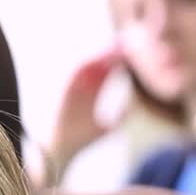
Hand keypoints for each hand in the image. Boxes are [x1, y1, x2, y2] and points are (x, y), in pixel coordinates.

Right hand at [48, 48, 124, 168]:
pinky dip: (86, 68)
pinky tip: (99, 60)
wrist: (61, 151)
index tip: (134, 51)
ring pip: (87, 68)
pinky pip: (74, 77)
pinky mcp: (64, 94)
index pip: (107, 72)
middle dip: (112, 54)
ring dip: (101, 57)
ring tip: (115, 49)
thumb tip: (133, 107)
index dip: (119, 61)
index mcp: (92, 94)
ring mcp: (73, 90)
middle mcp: (82, 88)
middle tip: (127, 43)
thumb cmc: (82, 140)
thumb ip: (121, 116)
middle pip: (99, 65)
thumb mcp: (108, 128)